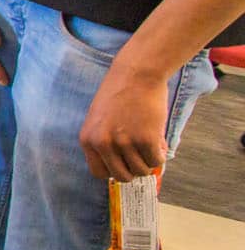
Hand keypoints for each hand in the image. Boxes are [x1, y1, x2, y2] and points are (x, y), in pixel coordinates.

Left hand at [79, 58, 170, 180]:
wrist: (136, 73)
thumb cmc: (120, 94)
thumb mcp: (101, 120)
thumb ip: (106, 142)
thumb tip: (123, 168)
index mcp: (88, 139)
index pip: (99, 173)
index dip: (114, 170)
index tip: (124, 163)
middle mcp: (103, 143)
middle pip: (122, 176)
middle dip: (134, 169)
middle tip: (142, 155)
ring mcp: (124, 142)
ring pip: (141, 170)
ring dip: (149, 160)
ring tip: (150, 142)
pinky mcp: (145, 139)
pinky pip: (156, 161)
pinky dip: (160, 154)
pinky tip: (158, 139)